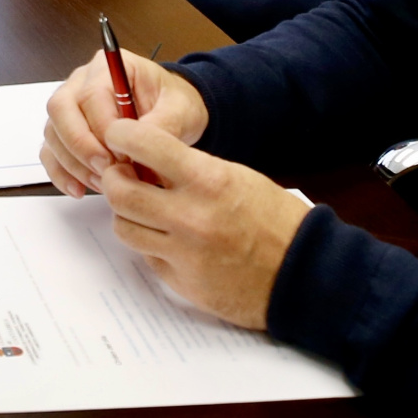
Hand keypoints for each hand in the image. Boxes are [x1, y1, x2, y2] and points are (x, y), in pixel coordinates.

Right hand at [41, 49, 207, 196]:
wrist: (172, 113)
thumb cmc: (173, 104)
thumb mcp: (181, 109)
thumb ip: (163, 123)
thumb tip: (138, 145)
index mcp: (108, 67)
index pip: (91, 95)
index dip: (103, 129)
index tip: (125, 156)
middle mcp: (81, 82)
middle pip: (60, 109)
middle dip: (81, 145)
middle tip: (107, 170)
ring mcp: (69, 107)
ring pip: (53, 132)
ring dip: (74, 163)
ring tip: (104, 183)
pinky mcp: (65, 131)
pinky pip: (50, 151)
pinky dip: (61, 173)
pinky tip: (80, 188)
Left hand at [99, 122, 309, 330]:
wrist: (304, 274)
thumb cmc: (276, 221)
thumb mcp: (237, 177)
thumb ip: (190, 169)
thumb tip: (147, 161)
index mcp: (208, 181)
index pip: (144, 145)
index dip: (122, 135)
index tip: (118, 134)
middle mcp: (190, 216)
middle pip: (119, 191)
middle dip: (113, 178)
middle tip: (120, 174)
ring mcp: (183, 253)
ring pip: (124, 227)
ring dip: (126, 214)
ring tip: (142, 209)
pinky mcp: (182, 282)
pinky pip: (146, 257)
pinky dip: (149, 245)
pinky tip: (166, 238)